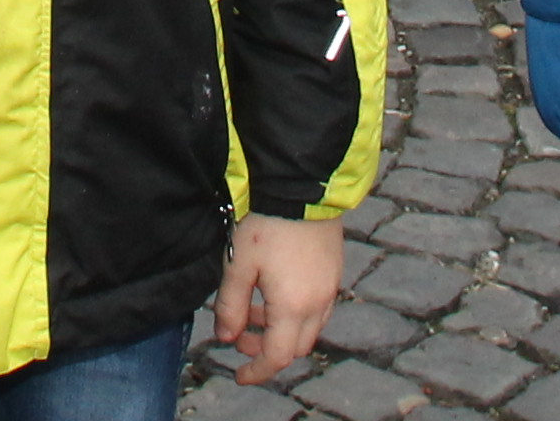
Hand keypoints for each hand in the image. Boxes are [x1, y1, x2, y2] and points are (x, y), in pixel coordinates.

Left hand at [210, 214, 346, 384]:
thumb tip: (225, 336)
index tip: (239, 374)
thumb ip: (230, 305)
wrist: (301, 186)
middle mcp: (318, 303)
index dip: (257, 371)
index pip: (277, 357)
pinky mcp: (334, 271)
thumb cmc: (267, 224)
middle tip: (239, 334)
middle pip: (296, 347)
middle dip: (266, 348)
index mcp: (294, 307)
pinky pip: (318, 307)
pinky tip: (274, 290)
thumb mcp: (238, 264)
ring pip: (308, 327)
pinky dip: (295, 312)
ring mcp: (330, 287)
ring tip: (252, 308)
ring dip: (281, 329)